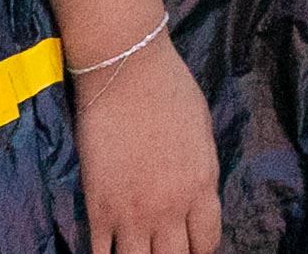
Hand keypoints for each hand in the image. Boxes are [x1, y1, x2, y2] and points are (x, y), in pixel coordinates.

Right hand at [64, 24, 223, 253]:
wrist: (126, 71)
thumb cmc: (170, 89)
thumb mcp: (202, 132)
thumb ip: (200, 170)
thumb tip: (196, 191)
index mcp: (202, 186)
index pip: (207, 242)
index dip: (199, 251)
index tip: (189, 247)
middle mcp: (171, 208)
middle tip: (162, 249)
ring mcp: (134, 213)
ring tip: (136, 249)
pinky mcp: (99, 210)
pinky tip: (107, 249)